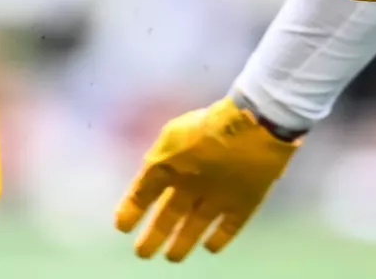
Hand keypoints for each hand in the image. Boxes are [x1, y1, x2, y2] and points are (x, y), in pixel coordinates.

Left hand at [115, 96, 299, 261]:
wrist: (253, 123)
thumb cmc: (210, 119)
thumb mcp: (174, 130)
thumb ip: (163, 154)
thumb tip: (155, 171)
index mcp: (166, 166)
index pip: (141, 194)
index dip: (130, 212)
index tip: (122, 225)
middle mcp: (187, 189)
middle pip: (165, 218)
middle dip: (152, 238)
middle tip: (142, 254)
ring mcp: (215, 200)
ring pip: (193, 229)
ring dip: (180, 245)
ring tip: (172, 257)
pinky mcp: (241, 205)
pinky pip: (227, 229)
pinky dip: (218, 239)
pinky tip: (210, 247)